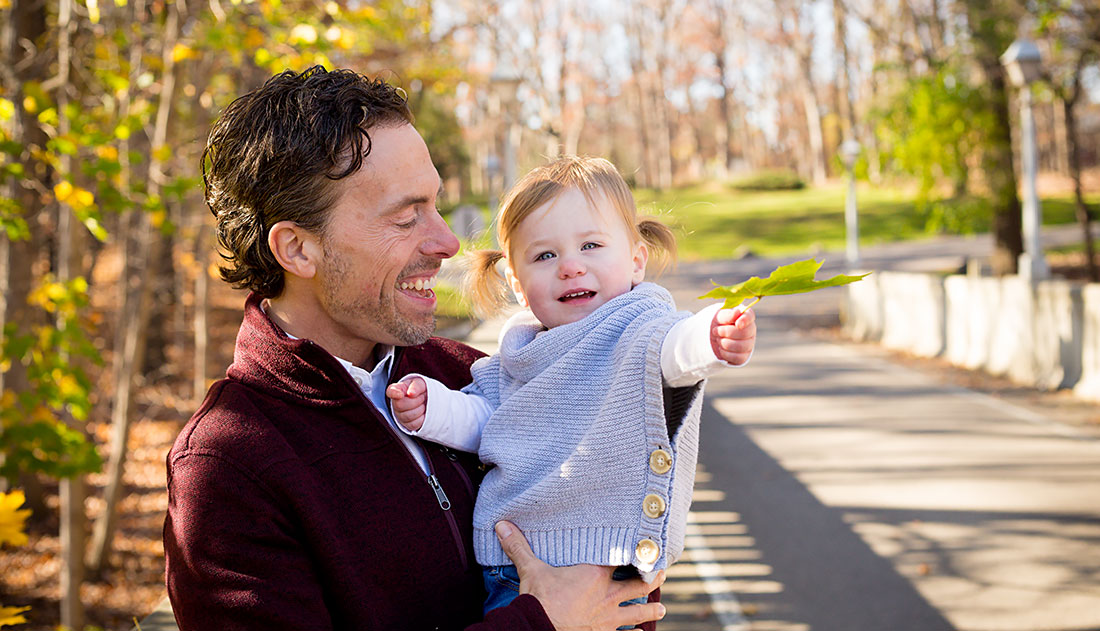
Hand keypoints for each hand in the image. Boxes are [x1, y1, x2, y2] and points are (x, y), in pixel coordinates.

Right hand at [385, 377, 427, 430]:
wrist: (428, 400)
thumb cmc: (420, 390)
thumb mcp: (420, 383)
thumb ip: (416, 385)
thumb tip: (411, 393)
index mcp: (397, 389)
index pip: (390, 392)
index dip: (394, 394)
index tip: (401, 394)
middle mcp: (395, 403)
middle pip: (400, 405)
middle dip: (416, 400)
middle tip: (422, 396)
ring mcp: (400, 416)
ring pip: (408, 416)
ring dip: (420, 409)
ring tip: (422, 404)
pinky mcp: (407, 425)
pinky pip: (413, 424)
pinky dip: (422, 418)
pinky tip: (422, 412)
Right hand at [495, 521, 665, 630]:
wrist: (538, 629)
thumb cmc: (539, 599)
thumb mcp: (530, 570)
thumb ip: (519, 547)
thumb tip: (502, 525)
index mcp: (594, 575)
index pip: (620, 558)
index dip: (634, 550)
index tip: (647, 543)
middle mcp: (607, 595)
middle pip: (638, 585)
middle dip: (652, 579)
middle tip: (663, 573)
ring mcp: (607, 618)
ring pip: (637, 612)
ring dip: (650, 610)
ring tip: (661, 607)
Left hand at [710, 305, 755, 365]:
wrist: (711, 338)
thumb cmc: (718, 324)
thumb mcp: (719, 317)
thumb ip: (727, 315)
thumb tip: (737, 312)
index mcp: (745, 317)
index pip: (750, 316)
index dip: (745, 320)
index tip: (737, 324)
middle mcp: (750, 330)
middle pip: (744, 333)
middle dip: (726, 332)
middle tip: (716, 331)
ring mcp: (749, 344)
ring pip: (741, 346)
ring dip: (724, 343)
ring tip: (718, 339)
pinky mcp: (743, 356)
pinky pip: (738, 358)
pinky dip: (725, 353)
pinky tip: (721, 348)